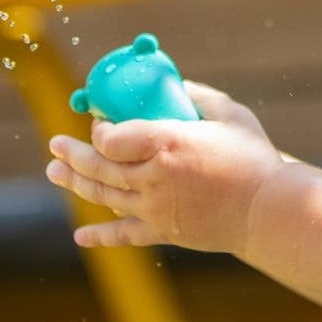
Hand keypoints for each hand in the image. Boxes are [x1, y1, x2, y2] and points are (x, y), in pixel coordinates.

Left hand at [46, 81, 284, 254]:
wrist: (267, 211)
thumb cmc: (253, 157)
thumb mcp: (229, 113)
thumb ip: (199, 96)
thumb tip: (177, 85)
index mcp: (168, 143)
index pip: (114, 139)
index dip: (100, 130)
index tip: (99, 121)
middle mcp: (154, 177)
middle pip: (101, 167)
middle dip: (74, 154)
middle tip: (55, 143)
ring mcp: (155, 208)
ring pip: (105, 196)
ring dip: (76, 184)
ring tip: (54, 171)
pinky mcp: (164, 232)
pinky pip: (124, 235)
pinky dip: (100, 236)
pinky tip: (80, 236)